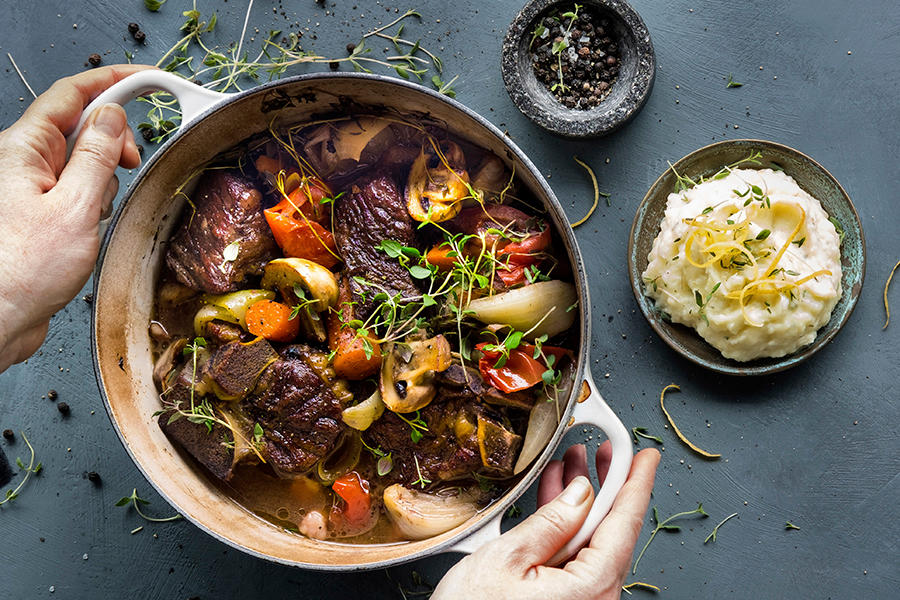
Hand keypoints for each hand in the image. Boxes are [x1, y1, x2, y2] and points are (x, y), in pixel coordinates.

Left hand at [0, 64, 150, 370]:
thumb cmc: (24, 269)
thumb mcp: (75, 207)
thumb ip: (97, 156)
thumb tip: (113, 115)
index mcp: (24, 148)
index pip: (72, 94)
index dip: (113, 80)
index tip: (149, 80)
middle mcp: (24, 161)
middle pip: (80, 126)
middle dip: (112, 142)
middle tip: (130, 165)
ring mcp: (31, 186)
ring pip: (83, 162)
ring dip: (101, 182)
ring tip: (92, 216)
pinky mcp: (40, 211)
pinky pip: (78, 191)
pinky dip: (93, 204)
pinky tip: (87, 229)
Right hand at [432, 443, 659, 599]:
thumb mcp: (508, 558)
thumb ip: (551, 523)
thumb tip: (581, 494)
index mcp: (591, 586)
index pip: (625, 523)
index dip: (636, 483)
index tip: (645, 457)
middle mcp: (595, 598)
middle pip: (610, 529)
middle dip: (605, 485)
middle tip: (605, 452)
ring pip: (590, 540)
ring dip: (580, 502)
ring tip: (572, 466)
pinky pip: (575, 557)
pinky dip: (565, 526)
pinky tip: (555, 502)